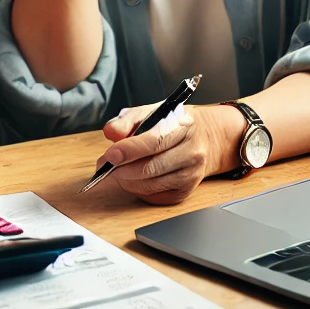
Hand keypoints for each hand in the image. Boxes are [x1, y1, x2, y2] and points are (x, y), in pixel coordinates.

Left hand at [97, 103, 239, 204]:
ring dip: (126, 180)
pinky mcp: (185, 192)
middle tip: (104, 164)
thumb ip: (128, 120)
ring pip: (151, 185)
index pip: (154, 141)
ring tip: (116, 170)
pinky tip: (132, 178)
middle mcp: (191, 153)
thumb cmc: (173, 123)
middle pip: (151, 168)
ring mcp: (191, 175)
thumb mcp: (151, 111)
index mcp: (183, 126)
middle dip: (122, 168)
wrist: (205, 138)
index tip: (109, 155)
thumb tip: (110, 133)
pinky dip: (137, 189)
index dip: (129, 150)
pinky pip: (155, 197)